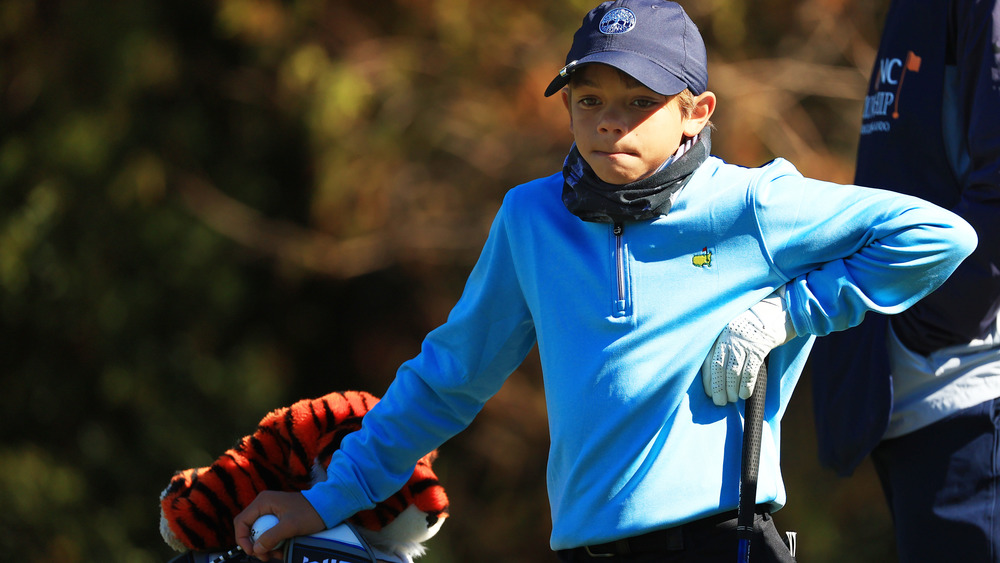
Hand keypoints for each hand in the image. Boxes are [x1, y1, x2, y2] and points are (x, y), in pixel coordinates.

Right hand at [234, 490, 325, 559]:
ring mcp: (271, 511)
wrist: (328, 506)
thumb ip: (271, 537)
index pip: (241, 522)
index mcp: (263, 502)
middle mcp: (264, 504)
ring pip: (259, 533)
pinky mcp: (278, 517)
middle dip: (256, 545)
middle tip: (266, 557)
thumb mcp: (290, 526)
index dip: (242, 539)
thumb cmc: (310, 512)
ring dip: (266, 546)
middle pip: (249, 529)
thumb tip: (256, 549)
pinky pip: (269, 532)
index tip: (253, 552)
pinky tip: (282, 550)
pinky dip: (274, 543)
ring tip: (278, 555)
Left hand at [702, 288, 794, 405]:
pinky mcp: (760, 347)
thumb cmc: (758, 319)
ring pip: (733, 371)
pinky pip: (750, 371)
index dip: (707, 378)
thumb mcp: (737, 326)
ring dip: (731, 389)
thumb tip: (718, 369)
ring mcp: (745, 341)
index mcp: (720, 331)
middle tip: (719, 402)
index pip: (707, 358)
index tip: (708, 391)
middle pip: (718, 367)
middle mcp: (729, 336)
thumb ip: (726, 341)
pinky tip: (745, 394)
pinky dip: (746, 385)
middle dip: (717, 387)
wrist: (782, 308)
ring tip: (731, 399)